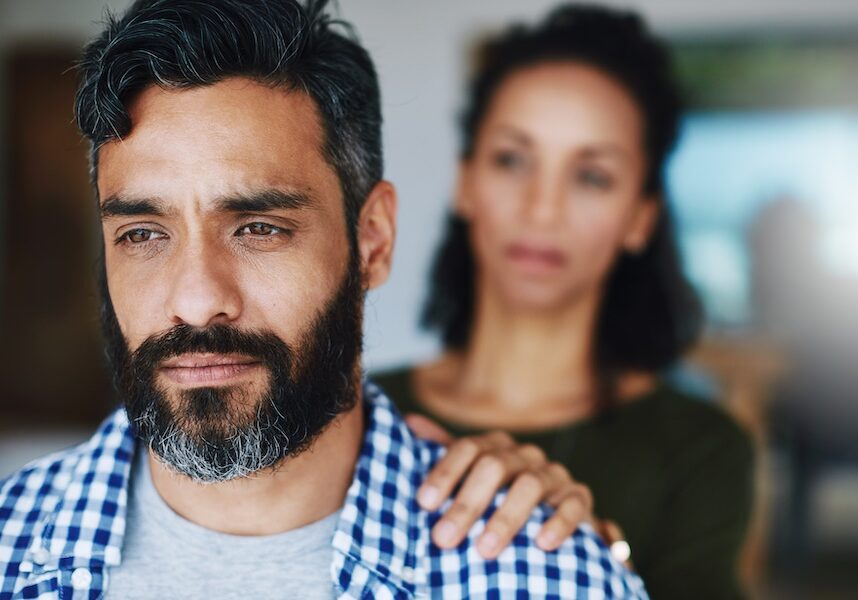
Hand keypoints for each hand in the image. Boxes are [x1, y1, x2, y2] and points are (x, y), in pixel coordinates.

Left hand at [406, 414, 594, 558]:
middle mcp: (524, 454)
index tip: (424, 503)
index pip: (468, 448)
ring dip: (506, 517)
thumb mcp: (470, 477)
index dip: (445, 473)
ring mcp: (554, 473)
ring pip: (532, 484)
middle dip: (468, 503)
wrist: (552, 516)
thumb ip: (444, 454)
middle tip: (444, 538)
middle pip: (495, 466)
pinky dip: (559, 522)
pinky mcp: (579, 496)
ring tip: (484, 549)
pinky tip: (542, 543)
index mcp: (495, 447)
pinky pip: (574, 503)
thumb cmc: (500, 499)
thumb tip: (408, 422)